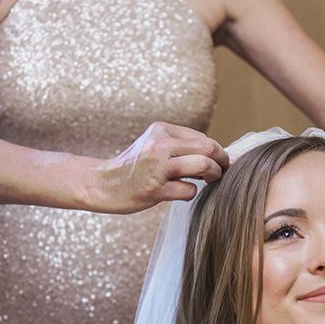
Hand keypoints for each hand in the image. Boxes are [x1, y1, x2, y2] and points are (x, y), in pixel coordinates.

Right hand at [90, 123, 228, 213]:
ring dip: (213, 175)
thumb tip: (221, 155)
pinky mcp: (155, 189)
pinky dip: (190, 193)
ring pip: (203, 165)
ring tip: (208, 181)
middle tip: (222, 171)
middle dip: (222, 161)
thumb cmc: (134, 167)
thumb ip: (181, 145)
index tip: (218, 162)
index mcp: (160, 130)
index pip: (202, 138)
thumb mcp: (153, 145)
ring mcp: (157, 167)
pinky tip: (179, 192)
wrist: (102, 184)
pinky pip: (189, 190)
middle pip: (208, 148)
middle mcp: (159, 145)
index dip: (216, 151)